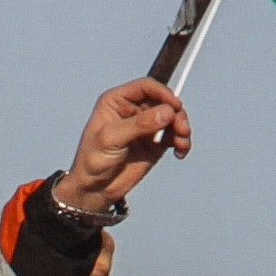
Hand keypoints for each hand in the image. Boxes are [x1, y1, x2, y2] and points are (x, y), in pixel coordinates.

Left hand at [56, 78, 191, 214]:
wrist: (95, 188)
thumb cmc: (93, 159)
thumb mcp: (112, 138)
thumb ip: (140, 124)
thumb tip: (167, 112)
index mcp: (117, 101)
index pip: (146, 87)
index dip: (163, 93)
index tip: (175, 106)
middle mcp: (134, 110)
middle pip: (164, 102)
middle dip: (176, 114)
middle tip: (181, 130)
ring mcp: (146, 126)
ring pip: (173, 118)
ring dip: (182, 128)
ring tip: (181, 144)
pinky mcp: (155, 143)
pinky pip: (175, 136)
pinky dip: (182, 142)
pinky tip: (180, 152)